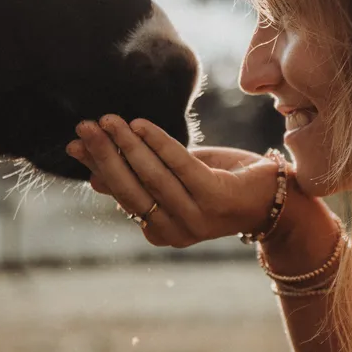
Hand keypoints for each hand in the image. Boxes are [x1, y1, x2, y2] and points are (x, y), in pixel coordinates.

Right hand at [66, 114, 291, 247]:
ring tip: (108, 120)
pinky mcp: (215, 198)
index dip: (97, 167)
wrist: (277, 196)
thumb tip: (91, 173)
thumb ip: (139, 177)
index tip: (74, 144)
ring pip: (152, 177)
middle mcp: (175, 231)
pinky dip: (158, 143)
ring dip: (126, 145)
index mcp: (160, 231)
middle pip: (130, 189)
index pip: (121, 195)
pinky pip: (180, 166)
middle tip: (84, 127)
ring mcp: (196, 218)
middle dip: (104, 155)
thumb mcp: (174, 179)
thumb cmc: (222, 182)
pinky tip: (140, 124)